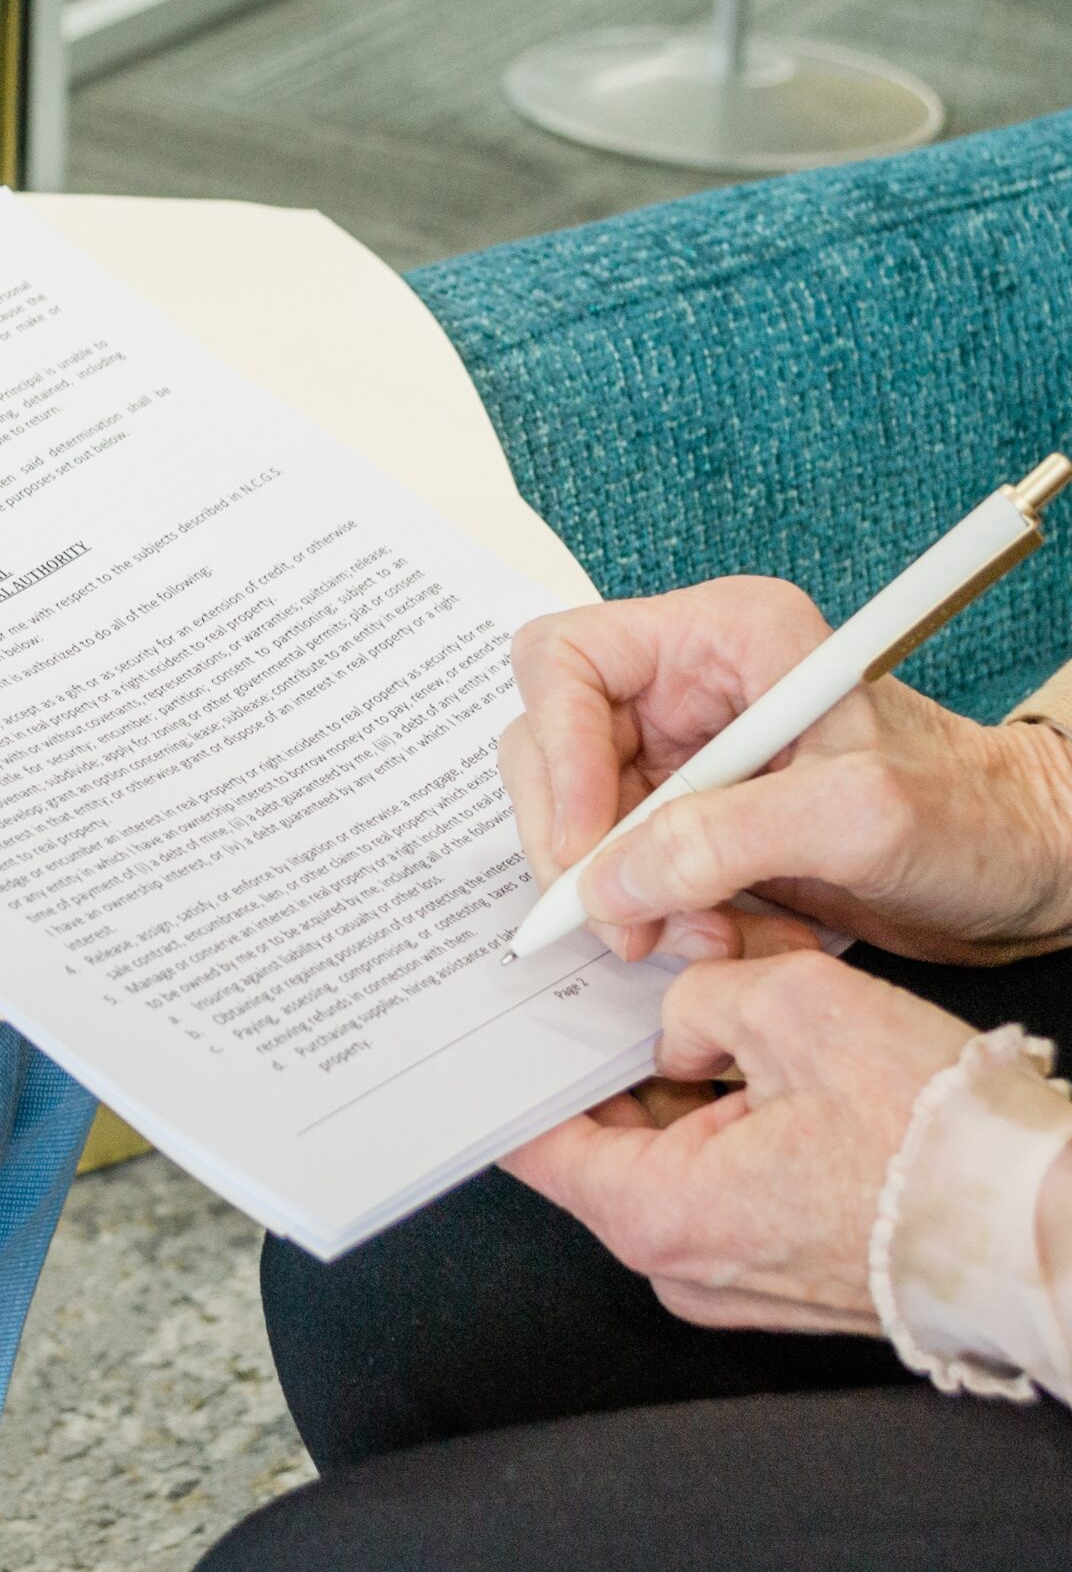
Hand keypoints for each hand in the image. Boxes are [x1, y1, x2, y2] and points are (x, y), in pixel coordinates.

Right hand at [498, 578, 1071, 965]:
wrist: (1022, 871)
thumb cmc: (970, 814)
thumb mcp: (856, 818)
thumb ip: (722, 839)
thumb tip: (605, 884)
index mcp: (720, 636)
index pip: (565, 661)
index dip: (556, 752)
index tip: (583, 848)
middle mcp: (685, 687)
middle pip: (550, 750)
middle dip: (583, 848)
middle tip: (627, 925)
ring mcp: (681, 758)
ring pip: (580, 825)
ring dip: (627, 899)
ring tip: (709, 934)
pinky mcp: (688, 822)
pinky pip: (624, 875)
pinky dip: (662, 920)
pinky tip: (733, 933)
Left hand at [502, 950, 973, 1333]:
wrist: (1045, 1236)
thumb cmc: (937, 1141)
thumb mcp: (796, 1008)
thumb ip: (698, 998)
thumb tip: (676, 1022)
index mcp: (656, 1211)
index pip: (533, 1140)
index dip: (516, 1067)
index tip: (501, 1019)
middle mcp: (679, 1264)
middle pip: (601, 1139)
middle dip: (610, 1056)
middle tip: (617, 985)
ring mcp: (730, 1277)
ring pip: (665, 1153)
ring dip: (678, 1083)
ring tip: (708, 1016)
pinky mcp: (778, 1271)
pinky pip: (718, 1181)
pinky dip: (723, 1120)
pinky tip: (754, 1066)